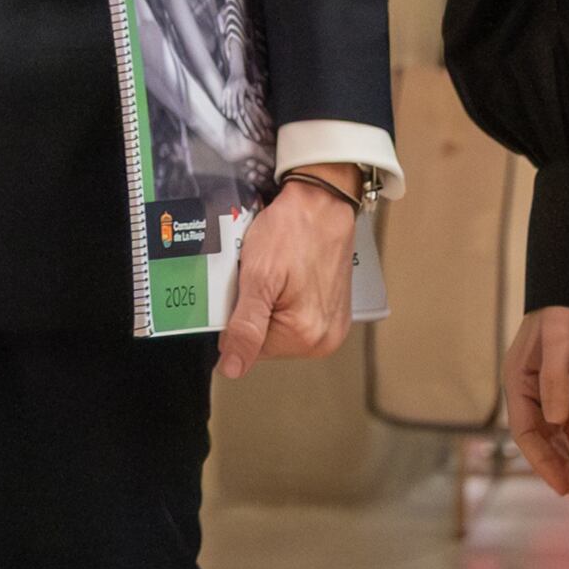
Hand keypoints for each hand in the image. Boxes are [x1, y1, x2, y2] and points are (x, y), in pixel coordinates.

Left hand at [219, 167, 360, 379]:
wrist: (322, 201)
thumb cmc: (292, 230)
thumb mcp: (258, 277)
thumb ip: (245, 327)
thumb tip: (232, 368)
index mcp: (306, 337)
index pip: (248, 346)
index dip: (237, 314)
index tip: (245, 285)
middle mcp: (325, 338)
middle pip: (266, 338)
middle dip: (254, 308)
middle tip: (260, 274)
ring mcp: (333, 325)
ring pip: (279, 325)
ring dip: (269, 302)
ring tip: (275, 271)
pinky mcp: (335, 311)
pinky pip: (297, 314)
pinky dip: (285, 297)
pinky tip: (288, 274)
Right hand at [503, 304, 568, 500]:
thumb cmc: (564, 309)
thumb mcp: (560, 341)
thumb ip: (557, 380)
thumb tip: (554, 422)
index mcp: (517, 380)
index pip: (524, 431)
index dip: (541, 461)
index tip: (562, 486)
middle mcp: (525, 388)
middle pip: (535, 437)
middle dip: (554, 466)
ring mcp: (540, 387)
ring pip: (548, 432)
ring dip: (562, 458)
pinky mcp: (557, 383)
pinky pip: (558, 421)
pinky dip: (566, 441)